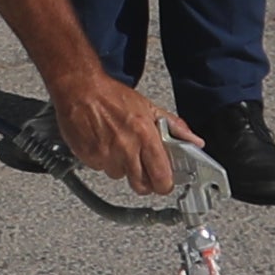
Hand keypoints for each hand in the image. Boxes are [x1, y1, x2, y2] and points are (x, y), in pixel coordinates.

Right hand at [54, 68, 180, 198]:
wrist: (79, 89)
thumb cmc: (112, 95)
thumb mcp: (149, 107)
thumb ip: (174, 126)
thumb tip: (195, 141)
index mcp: (145, 135)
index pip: (162, 177)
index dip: (165, 184)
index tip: (164, 182)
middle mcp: (126, 148)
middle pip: (140, 186)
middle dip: (144, 182)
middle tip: (143, 170)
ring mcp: (105, 154)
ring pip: (119, 176)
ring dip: (121, 167)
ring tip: (118, 146)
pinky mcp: (88, 157)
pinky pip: (101, 168)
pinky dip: (103, 160)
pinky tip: (103, 143)